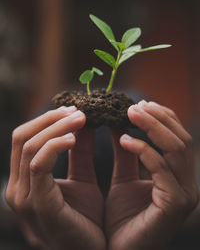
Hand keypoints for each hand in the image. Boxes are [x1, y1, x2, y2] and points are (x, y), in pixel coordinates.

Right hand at [6, 106, 105, 249]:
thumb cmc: (86, 218)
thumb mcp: (83, 178)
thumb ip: (80, 152)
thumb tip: (81, 123)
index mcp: (25, 180)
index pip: (25, 138)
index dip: (47, 120)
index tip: (73, 109)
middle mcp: (18, 187)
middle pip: (24, 137)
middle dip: (51, 119)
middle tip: (78, 110)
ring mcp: (24, 198)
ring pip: (31, 147)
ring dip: (56, 127)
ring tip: (81, 118)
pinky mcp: (39, 205)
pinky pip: (39, 165)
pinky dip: (55, 146)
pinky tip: (74, 138)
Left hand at [106, 101, 198, 249]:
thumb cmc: (121, 216)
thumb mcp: (123, 176)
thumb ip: (127, 151)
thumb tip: (121, 123)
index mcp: (177, 175)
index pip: (176, 136)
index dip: (161, 117)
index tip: (140, 103)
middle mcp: (186, 182)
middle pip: (179, 138)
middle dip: (157, 117)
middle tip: (133, 104)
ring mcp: (184, 193)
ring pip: (175, 148)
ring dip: (152, 126)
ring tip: (129, 113)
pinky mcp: (174, 204)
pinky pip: (161, 168)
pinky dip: (144, 149)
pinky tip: (124, 139)